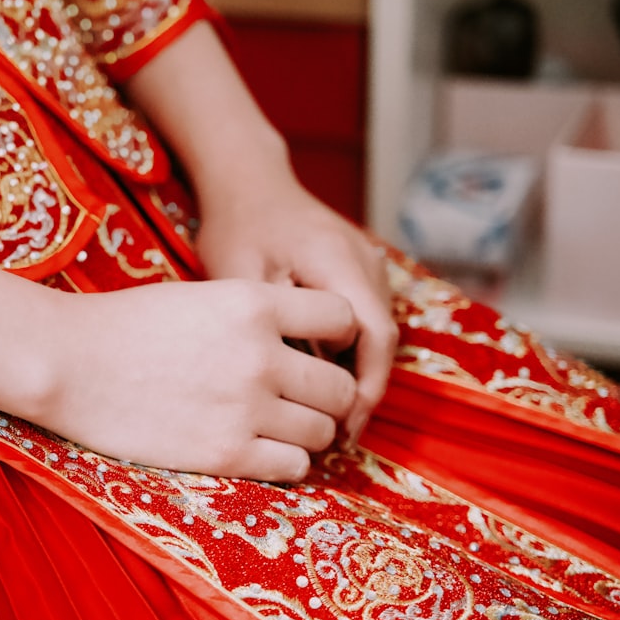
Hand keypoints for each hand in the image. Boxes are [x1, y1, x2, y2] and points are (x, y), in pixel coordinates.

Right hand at [35, 280, 357, 481]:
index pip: (342, 319)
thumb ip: (255, 316)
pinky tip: (258, 450)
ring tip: (276, 428)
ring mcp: (245, 407)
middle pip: (340, 387)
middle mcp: (261, 355)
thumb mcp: (199, 296)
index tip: (317, 350)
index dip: (335, 337)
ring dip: (307, 433)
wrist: (67, 362)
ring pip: (323, 431)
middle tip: (300, 401)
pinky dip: (285, 463)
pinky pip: (294, 467)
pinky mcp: (225, 453)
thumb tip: (301, 342)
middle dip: (326, 396)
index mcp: (254, 304)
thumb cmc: (124, 325)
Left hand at [194, 158, 396, 445]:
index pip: (373, 334)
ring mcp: (368, 264)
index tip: (345, 427)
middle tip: (335, 439)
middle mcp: (367, 262)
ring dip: (357, 374)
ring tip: (327, 419)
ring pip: (375, 332)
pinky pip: (364, 319)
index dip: (365, 387)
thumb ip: (271, 323)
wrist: (248, 180)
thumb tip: (296, 382)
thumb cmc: (237, 224)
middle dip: (363, 391)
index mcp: (340, 260)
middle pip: (381, 339)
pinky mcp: (358, 271)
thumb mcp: (240, 274)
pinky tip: (322, 382)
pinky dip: (349, 353)